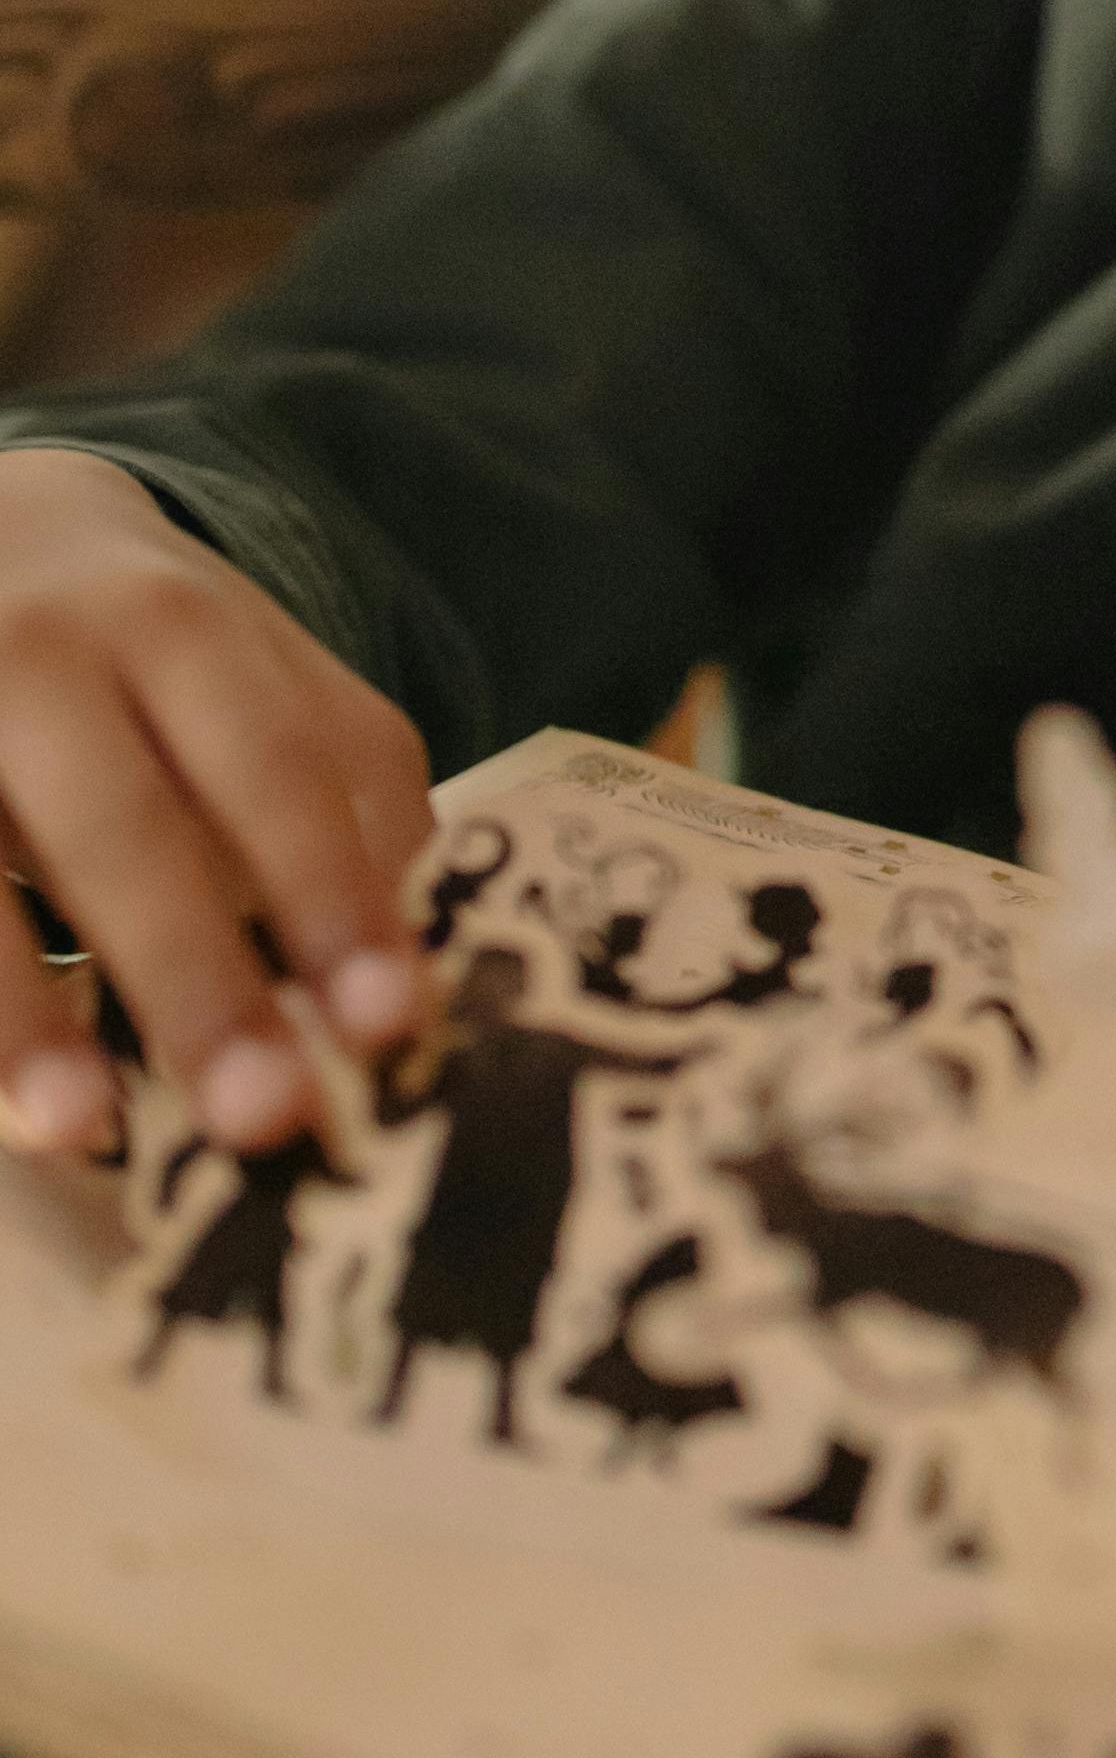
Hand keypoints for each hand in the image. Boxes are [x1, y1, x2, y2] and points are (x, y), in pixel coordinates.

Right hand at [0, 449, 436, 1155]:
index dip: (333, 896)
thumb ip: (348, 790)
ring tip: (79, 1125)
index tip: (389, 1023)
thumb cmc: (152, 649)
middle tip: (267, 1114)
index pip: (280, 771)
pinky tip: (12, 1091)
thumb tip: (432, 954)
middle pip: (130, 826)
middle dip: (198, 976)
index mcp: (186, 631)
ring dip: (24, 1006)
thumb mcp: (258, 673)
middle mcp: (53, 655)